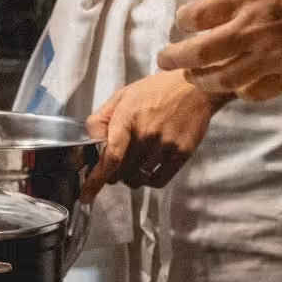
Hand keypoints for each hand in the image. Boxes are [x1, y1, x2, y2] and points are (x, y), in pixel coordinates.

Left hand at [81, 71, 227, 200]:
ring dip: (131, 177)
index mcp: (128, 118)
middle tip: (117, 163)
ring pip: (138, 179)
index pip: (110, 157)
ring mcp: (165, 145)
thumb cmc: (158, 90)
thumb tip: (90, 140)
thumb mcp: (123, 95)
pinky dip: (149, 180)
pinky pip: (158, 181)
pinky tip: (149, 168)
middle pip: (121, 172)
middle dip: (113, 173)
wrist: (194, 86)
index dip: (96, 180)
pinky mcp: (181, 153)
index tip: (87, 195)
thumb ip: (101, 118)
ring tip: (135, 162)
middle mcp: (147, 134)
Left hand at [157, 0, 281, 101]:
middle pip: (197, 54)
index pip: (195, 17)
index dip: (181, 22)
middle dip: (173, 58)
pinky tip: (232, 83)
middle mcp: (251, 30)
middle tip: (164, 58)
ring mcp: (269, 58)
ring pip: (220, 79)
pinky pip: (252, 92)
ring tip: (192, 77)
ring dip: (200, 79)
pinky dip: (237, 90)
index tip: (181, 22)